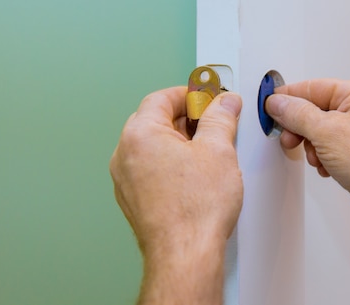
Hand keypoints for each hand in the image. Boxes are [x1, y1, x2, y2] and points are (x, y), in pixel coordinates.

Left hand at [109, 87, 242, 303]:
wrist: (185, 254)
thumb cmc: (195, 210)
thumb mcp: (218, 150)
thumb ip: (221, 118)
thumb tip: (224, 103)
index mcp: (140, 134)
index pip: (162, 97)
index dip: (190, 94)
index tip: (209, 98)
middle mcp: (125, 155)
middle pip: (154, 119)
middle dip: (186, 117)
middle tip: (212, 120)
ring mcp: (126, 179)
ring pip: (153, 145)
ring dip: (179, 140)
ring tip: (208, 148)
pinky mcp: (134, 199)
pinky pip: (150, 168)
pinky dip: (171, 162)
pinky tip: (195, 173)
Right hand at [265, 79, 349, 224]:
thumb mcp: (327, 132)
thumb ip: (297, 114)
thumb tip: (279, 103)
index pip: (313, 87)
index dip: (289, 97)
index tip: (270, 107)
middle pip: (315, 110)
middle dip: (301, 128)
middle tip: (290, 139)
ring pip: (321, 131)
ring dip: (312, 147)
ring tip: (317, 158)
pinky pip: (330, 147)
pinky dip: (323, 157)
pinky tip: (327, 167)